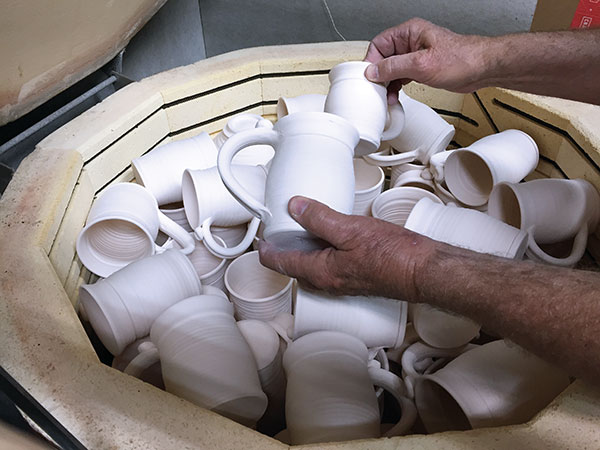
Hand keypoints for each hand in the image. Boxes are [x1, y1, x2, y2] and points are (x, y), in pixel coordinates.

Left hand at [257, 196, 434, 299]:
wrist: (424, 270)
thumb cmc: (393, 255)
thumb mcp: (349, 229)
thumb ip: (319, 218)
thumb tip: (294, 207)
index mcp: (320, 272)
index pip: (281, 264)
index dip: (266, 250)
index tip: (259, 238)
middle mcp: (328, 281)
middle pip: (294, 267)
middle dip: (283, 249)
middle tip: (277, 229)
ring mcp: (343, 280)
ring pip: (312, 265)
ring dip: (303, 248)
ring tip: (301, 227)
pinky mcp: (356, 275)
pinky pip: (330, 263)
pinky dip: (322, 249)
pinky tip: (331, 234)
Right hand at [364, 18, 489, 102]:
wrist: (482, 69)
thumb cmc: (461, 59)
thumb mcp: (421, 64)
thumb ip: (394, 67)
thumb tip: (373, 71)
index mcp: (409, 32)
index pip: (379, 44)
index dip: (371, 62)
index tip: (368, 78)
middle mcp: (410, 42)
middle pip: (383, 58)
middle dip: (378, 76)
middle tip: (375, 90)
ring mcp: (415, 56)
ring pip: (391, 70)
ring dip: (387, 84)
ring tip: (385, 97)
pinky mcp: (421, 68)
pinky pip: (401, 76)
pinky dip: (396, 87)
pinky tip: (394, 96)